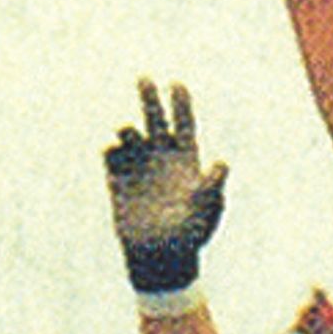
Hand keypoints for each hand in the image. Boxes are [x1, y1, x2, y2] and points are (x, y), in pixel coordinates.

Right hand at [105, 79, 229, 294]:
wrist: (160, 256)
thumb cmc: (190, 235)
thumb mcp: (207, 209)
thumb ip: (213, 185)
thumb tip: (223, 162)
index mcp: (186, 160)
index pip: (184, 124)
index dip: (181, 103)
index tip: (177, 83)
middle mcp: (161, 157)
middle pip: (155, 119)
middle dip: (150, 98)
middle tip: (144, 77)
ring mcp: (138, 166)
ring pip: (130, 134)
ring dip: (126, 128)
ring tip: (125, 131)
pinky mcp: (117, 179)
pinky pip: (110, 154)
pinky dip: (109, 146)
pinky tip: (111, 146)